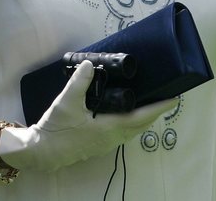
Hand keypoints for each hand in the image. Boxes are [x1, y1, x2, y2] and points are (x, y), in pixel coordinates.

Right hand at [1, 60, 174, 171]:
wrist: (41, 151)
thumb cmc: (55, 129)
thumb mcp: (66, 101)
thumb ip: (80, 82)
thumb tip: (91, 64)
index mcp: (109, 128)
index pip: (141, 117)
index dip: (159, 108)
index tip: (174, 99)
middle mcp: (112, 138)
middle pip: (141, 125)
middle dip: (154, 112)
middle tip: (165, 98)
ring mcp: (105, 143)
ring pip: (132, 131)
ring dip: (143, 118)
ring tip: (150, 104)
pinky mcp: (98, 144)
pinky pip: (123, 133)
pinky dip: (131, 123)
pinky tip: (127, 114)